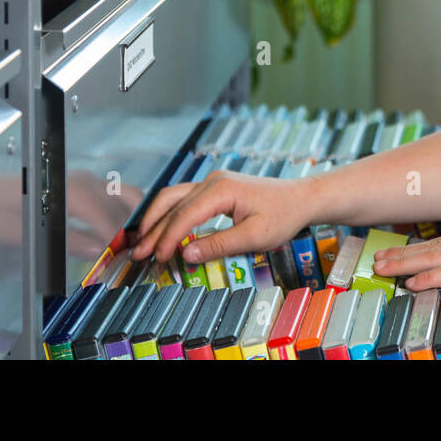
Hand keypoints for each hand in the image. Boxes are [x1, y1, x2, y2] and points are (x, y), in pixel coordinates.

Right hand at [129, 170, 317, 264]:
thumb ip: (219, 245)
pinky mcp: (215, 188)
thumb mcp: (254, 236)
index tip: (157, 259)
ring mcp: (213, 182)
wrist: (301, 198)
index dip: (167, 239)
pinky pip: (184, 199)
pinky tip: (162, 231)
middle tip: (138, 254)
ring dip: (157, 220)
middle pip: (172, 204)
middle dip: (153, 229)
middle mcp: (213, 181)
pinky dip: (170, 215)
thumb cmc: (283, 215)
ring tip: (143, 243)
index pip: (185, 216)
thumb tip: (187, 255)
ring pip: (174, 198)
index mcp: (222, 189)